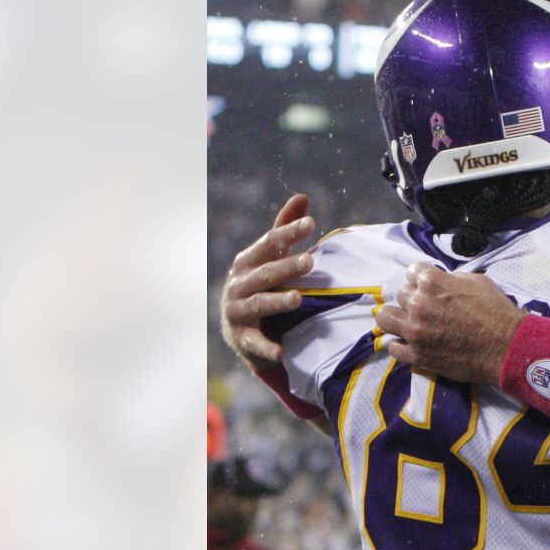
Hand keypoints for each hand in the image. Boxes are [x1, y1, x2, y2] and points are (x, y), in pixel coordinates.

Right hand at [220, 194, 315, 371]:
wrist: (238, 325)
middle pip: (266, 273)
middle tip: (310, 262)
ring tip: (297, 299)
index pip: (270, 243)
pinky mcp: (242, 338)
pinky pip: (255, 342)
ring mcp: (238, 310)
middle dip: (287, 267)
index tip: (312, 223)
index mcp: (249, 260)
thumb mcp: (271, 256)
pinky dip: (267, 347)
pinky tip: (282, 352)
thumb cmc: (262, 282)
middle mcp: (240, 283)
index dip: (289, 232)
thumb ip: (285, 228)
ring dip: (277, 302)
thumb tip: (302, 197)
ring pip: (259, 304)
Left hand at [376, 263, 524, 384]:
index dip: (421, 277)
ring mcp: (415, 332)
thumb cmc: (497, 313)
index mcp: (433, 283)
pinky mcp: (418, 356)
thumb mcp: (478, 282)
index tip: (428, 285)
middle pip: (401, 294)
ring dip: (396, 317)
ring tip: (408, 322)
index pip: (411, 271)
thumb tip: (441, 281)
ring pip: (385, 317)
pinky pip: (394, 348)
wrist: (507, 348)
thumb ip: (452, 279)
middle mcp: (419, 305)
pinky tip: (412, 343)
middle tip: (428, 306)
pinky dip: (401, 345)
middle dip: (414, 297)